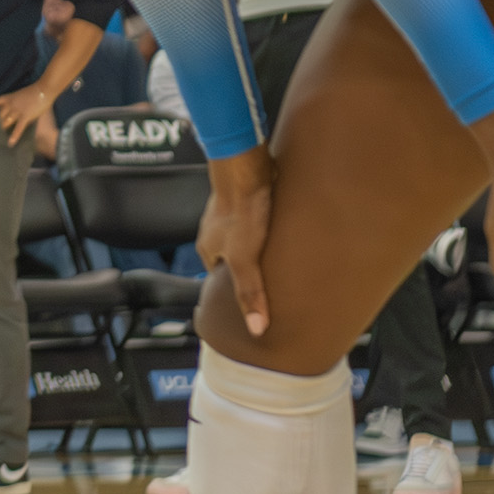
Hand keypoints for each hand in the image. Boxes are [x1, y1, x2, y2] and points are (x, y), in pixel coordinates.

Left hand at [0, 81, 52, 146]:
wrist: (44, 89)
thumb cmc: (35, 91)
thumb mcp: (21, 95)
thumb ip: (16, 102)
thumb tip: (15, 109)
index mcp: (9, 98)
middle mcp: (10, 104)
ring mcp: (17, 111)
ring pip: (6, 122)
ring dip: (4, 130)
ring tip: (1, 138)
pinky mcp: (25, 116)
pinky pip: (18, 128)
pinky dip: (14, 136)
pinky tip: (10, 143)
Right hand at [195, 147, 276, 336]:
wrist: (246, 164)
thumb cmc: (241, 209)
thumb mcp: (245, 260)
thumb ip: (250, 293)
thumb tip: (256, 328)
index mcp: (208, 249)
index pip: (222, 278)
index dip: (239, 289)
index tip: (257, 298)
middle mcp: (216, 231)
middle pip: (234, 257)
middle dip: (253, 267)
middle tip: (276, 278)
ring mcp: (232, 212)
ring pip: (247, 237)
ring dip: (262, 246)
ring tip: (283, 255)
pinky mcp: (249, 197)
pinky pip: (258, 218)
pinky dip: (269, 225)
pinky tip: (284, 228)